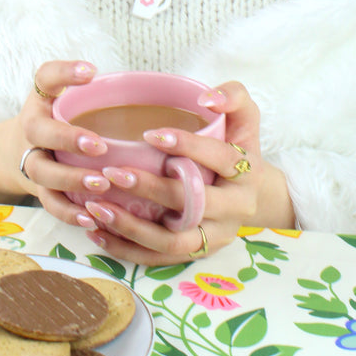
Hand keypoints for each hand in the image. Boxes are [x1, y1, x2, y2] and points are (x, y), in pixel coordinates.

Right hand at [0, 58, 107, 214]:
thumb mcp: (63, 99)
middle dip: (67, 139)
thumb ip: (92, 91)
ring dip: (71, 179)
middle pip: (40, 132)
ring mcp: (31, 160)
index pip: (45, 78)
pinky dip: (68, 213)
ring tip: (101, 184)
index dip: (65, 73)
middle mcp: (31, 129)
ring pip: (43, 173)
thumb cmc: (54, 120)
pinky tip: (91, 217)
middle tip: (99, 146)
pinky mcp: (38, 189)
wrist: (14, 153)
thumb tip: (139, 85)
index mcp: (40, 101)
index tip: (91, 72)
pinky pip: (49, 204)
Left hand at [79, 81, 294, 265]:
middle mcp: (235, 209)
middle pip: (192, 204)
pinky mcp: (197, 254)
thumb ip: (233, 97)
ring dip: (131, 226)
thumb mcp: (245, 118)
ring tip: (97, 208)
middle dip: (150, 189)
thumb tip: (208, 98)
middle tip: (111, 174)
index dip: (187, 145)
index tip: (150, 134)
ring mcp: (215, 236)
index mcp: (246, 172)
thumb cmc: (240, 147)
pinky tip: (98, 232)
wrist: (258, 195)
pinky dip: (127, 249)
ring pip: (172, 241)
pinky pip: (159, 259)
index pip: (219, 158)